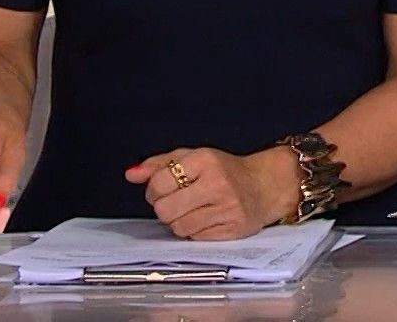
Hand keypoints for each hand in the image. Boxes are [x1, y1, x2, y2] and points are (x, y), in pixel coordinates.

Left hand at [127, 147, 298, 240]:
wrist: (265, 186)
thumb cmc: (225, 171)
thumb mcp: (193, 157)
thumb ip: (159, 164)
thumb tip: (131, 174)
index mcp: (205, 160)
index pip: (159, 182)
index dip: (154, 190)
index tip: (162, 189)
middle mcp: (218, 184)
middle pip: (165, 210)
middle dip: (165, 209)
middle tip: (176, 202)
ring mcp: (227, 208)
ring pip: (179, 228)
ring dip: (180, 222)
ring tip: (193, 210)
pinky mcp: (233, 229)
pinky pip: (196, 239)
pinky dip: (195, 232)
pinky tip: (206, 219)